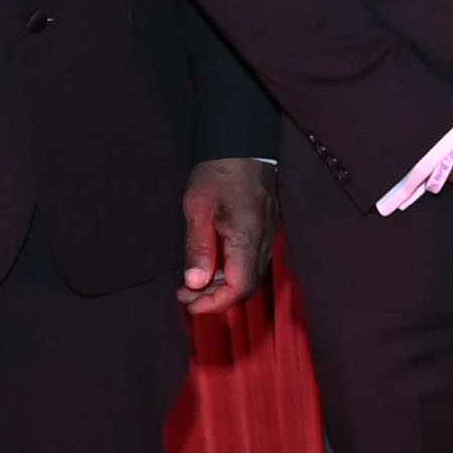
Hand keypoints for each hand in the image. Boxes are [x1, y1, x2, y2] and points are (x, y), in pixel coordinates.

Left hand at [178, 158, 275, 311]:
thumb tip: (195, 283)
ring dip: (222, 285)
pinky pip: (251, 261)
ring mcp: (268, 237)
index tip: (190, 304)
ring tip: (192, 283)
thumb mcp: (198, 210)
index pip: (239, 286)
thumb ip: (198, 248)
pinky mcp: (266, 231)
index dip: (216, 302)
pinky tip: (211, 266)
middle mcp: (264, 242)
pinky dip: (230, 272)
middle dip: (215, 297)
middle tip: (184, 295)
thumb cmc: (217, 175)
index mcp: (247, 238)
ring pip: (249, 275)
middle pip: (246, 285)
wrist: (243, 147)